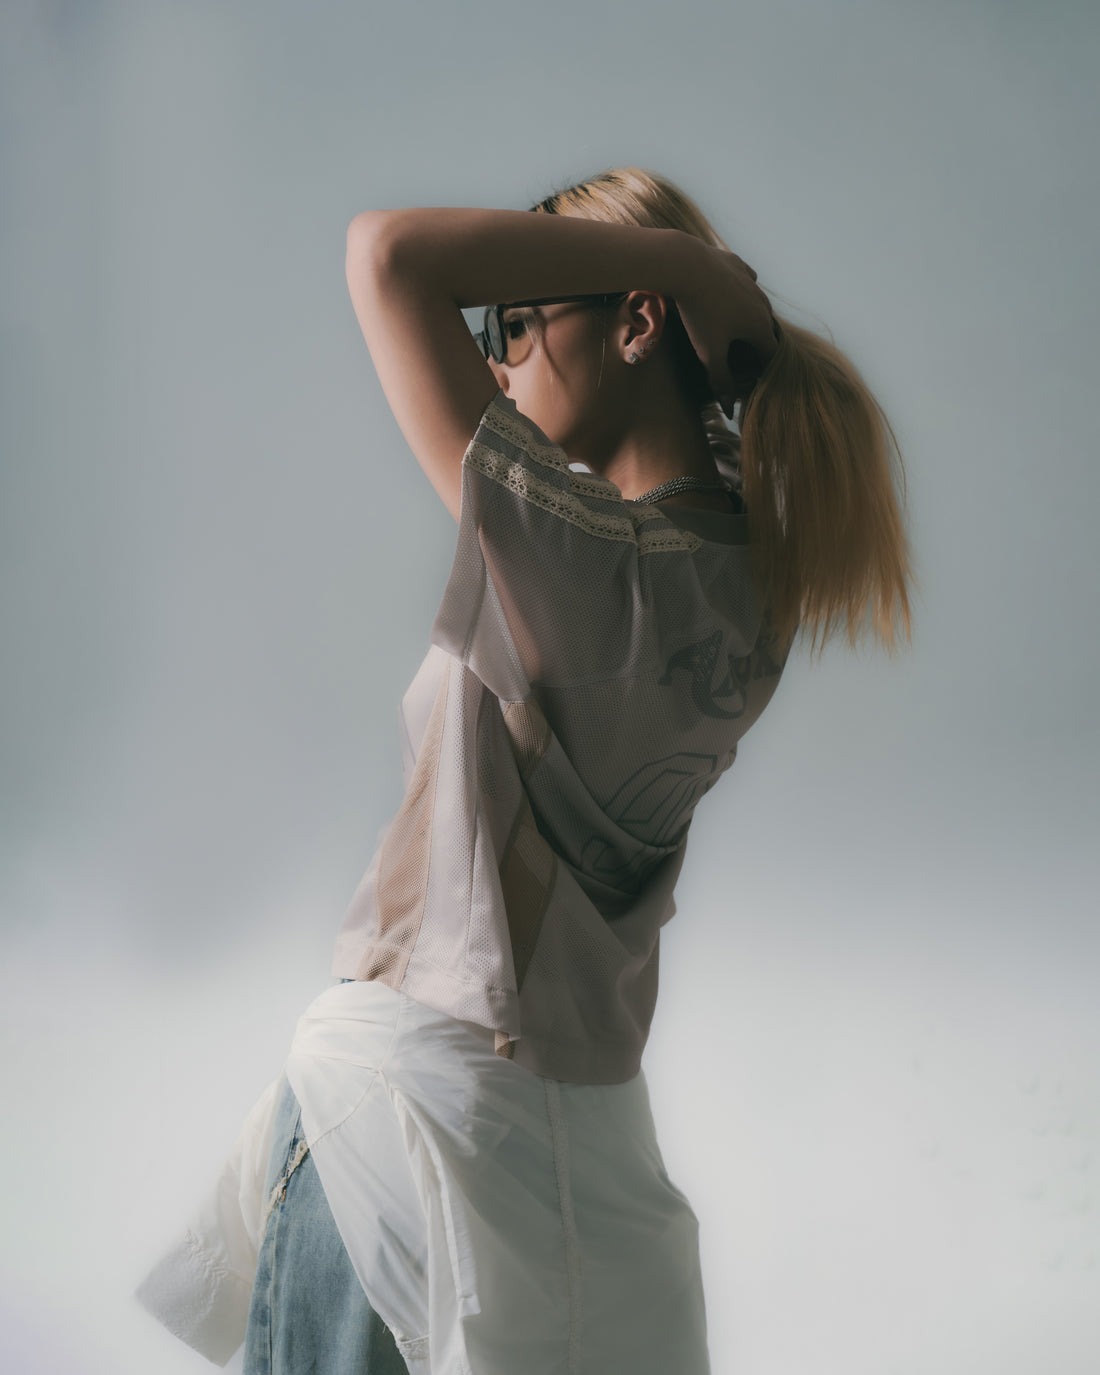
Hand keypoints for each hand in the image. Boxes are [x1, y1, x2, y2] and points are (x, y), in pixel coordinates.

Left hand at [674, 242, 779, 419]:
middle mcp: (762, 304)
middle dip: (755, 344)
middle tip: (740, 355)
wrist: (687, 264)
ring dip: (748, 317)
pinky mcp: (737, 264)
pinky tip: (729, 295)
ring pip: (756, 304)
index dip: (762, 368)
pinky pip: (745, 281)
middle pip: (765, 329)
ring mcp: (751, 281)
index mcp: (760, 326)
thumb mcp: (708, 352)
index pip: (770, 354)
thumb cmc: (699, 313)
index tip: (752, 377)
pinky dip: (740, 292)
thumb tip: (729, 410)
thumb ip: (721, 380)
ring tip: (732, 326)